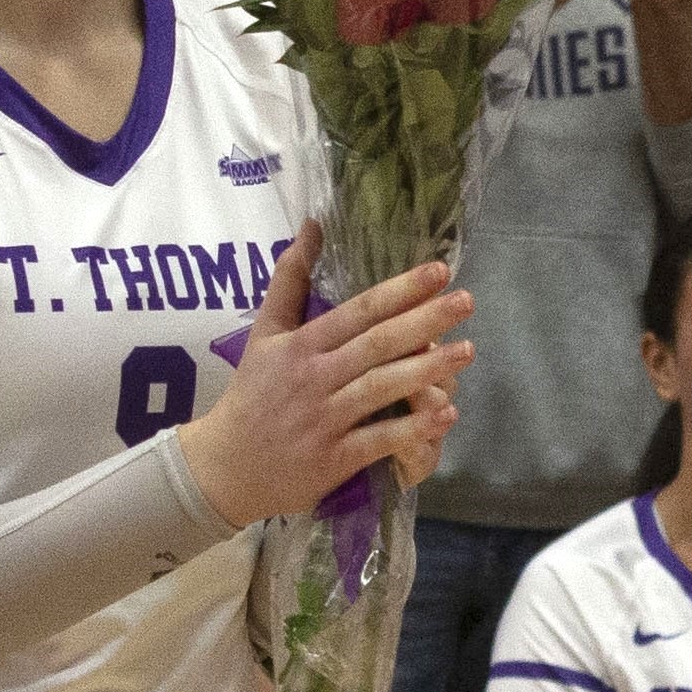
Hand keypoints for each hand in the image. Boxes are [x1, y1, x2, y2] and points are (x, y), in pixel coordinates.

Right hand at [184, 229, 471, 524]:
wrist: (224, 467)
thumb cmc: (252, 395)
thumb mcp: (263, 334)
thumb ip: (289, 280)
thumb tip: (312, 224)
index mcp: (299, 345)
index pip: (357, 311)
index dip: (400, 291)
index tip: (439, 272)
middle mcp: (313, 377)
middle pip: (376, 344)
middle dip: (425, 320)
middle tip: (466, 301)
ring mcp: (323, 419)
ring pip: (381, 388)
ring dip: (428, 369)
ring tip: (467, 350)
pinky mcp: (332, 459)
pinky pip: (378, 440)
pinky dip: (414, 427)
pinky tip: (448, 413)